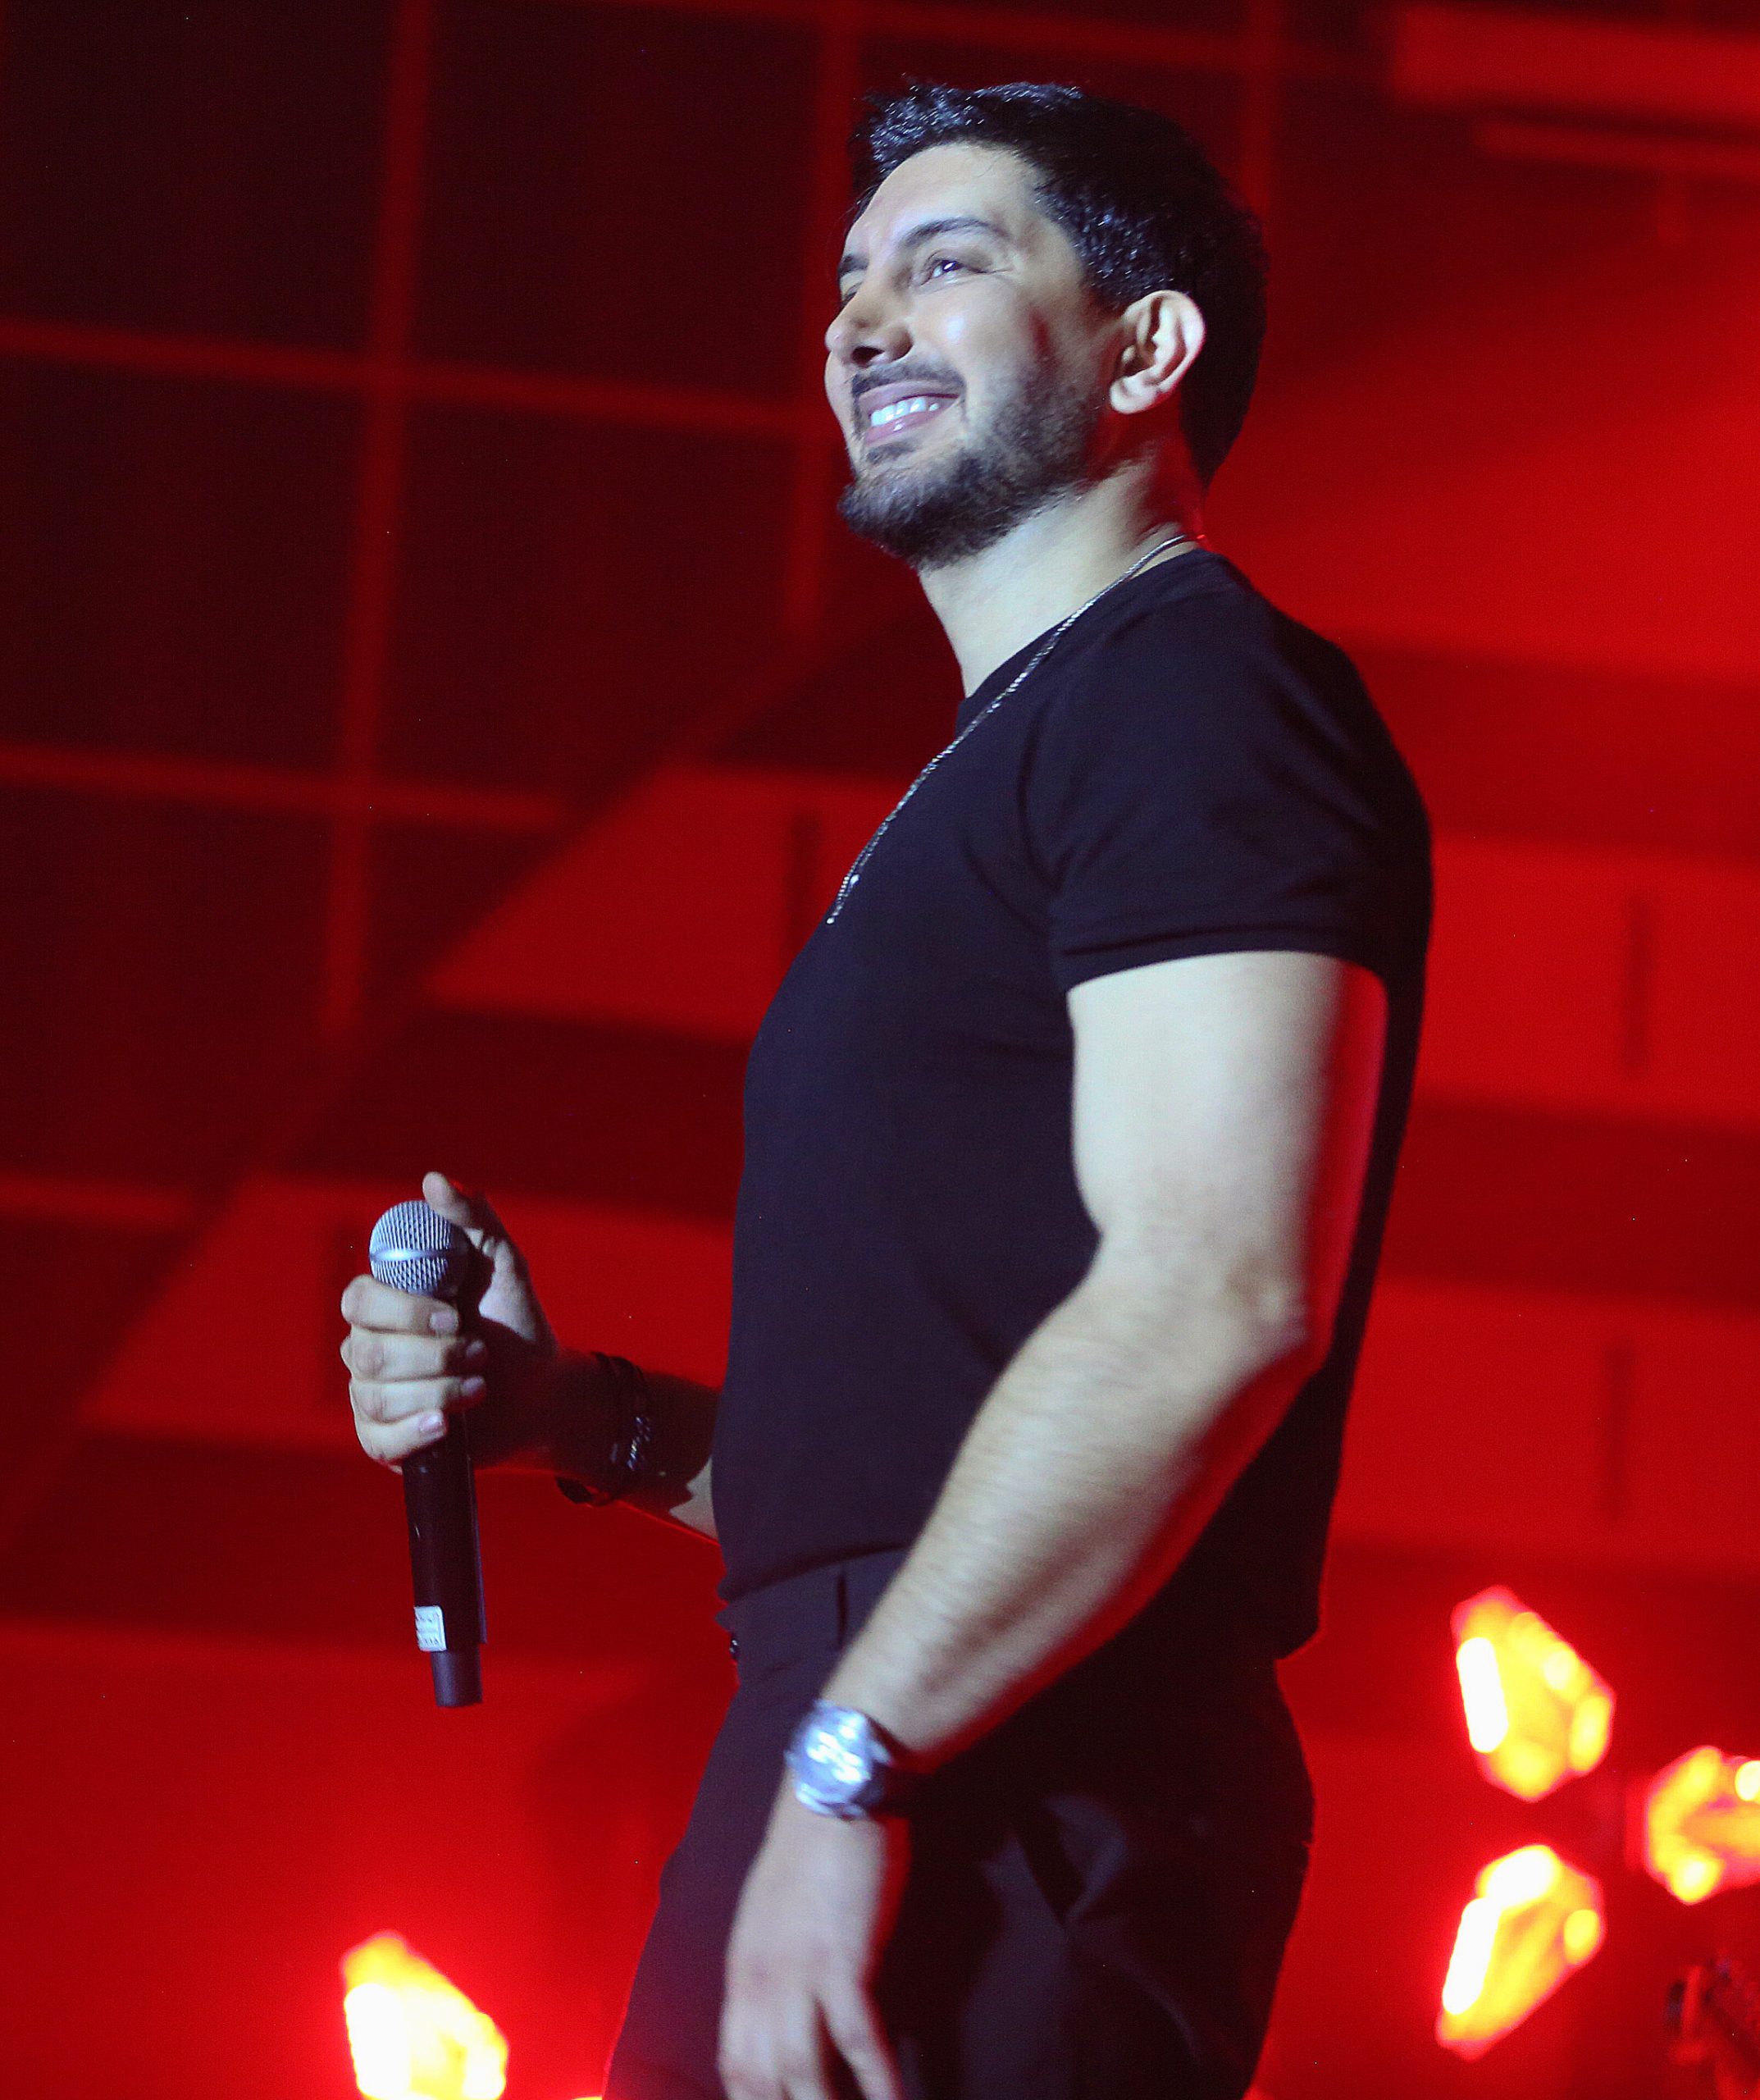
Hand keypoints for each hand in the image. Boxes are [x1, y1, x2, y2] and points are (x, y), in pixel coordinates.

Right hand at [341, 1170, 557, 1468]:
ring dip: (438, 1390)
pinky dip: (414, 1431)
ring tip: (479, 1387)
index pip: (358, 1298)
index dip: (403, 1310)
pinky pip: (378, 1439)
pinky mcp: (385, 1440)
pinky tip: (446, 1425)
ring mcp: (373, 1396)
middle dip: (433, 1355)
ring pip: (375, 1395)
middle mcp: (370, 1348)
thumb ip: (473, 1220)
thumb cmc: (516, 1323)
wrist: (544, 1392)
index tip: (455, 1315)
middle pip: (367, 1351)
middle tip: (479, 1353)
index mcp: (388, 1305)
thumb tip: (434, 1180)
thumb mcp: (504, 1265)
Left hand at [719, 1785, 907, 2099]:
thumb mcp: (767, 1915)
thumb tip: (780, 2015)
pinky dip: (879, 2085)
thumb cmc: (809, 1847)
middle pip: (761, 2082)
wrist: (835, 1792)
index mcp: (741, 1973)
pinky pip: (861, 2042)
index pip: (734, 2066)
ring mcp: (800, 1975)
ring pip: (804, 2076)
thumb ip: (768, 1968)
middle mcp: (761, 1984)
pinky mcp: (844, 1961)